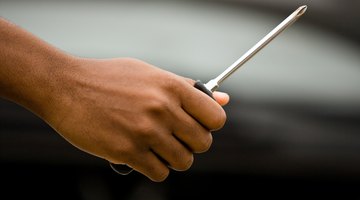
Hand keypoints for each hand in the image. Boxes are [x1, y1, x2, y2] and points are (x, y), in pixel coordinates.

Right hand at [44, 57, 227, 181]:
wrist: (66, 86)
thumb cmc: (108, 78)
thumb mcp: (150, 74)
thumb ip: (187, 88)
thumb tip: (224, 98)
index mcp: (172, 87)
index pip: (215, 117)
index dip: (210, 125)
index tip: (197, 126)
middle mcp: (163, 108)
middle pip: (203, 143)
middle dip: (191, 144)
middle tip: (175, 138)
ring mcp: (146, 131)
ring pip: (183, 161)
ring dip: (173, 158)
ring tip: (157, 147)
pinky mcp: (127, 152)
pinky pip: (159, 173)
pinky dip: (155, 168)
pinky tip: (143, 155)